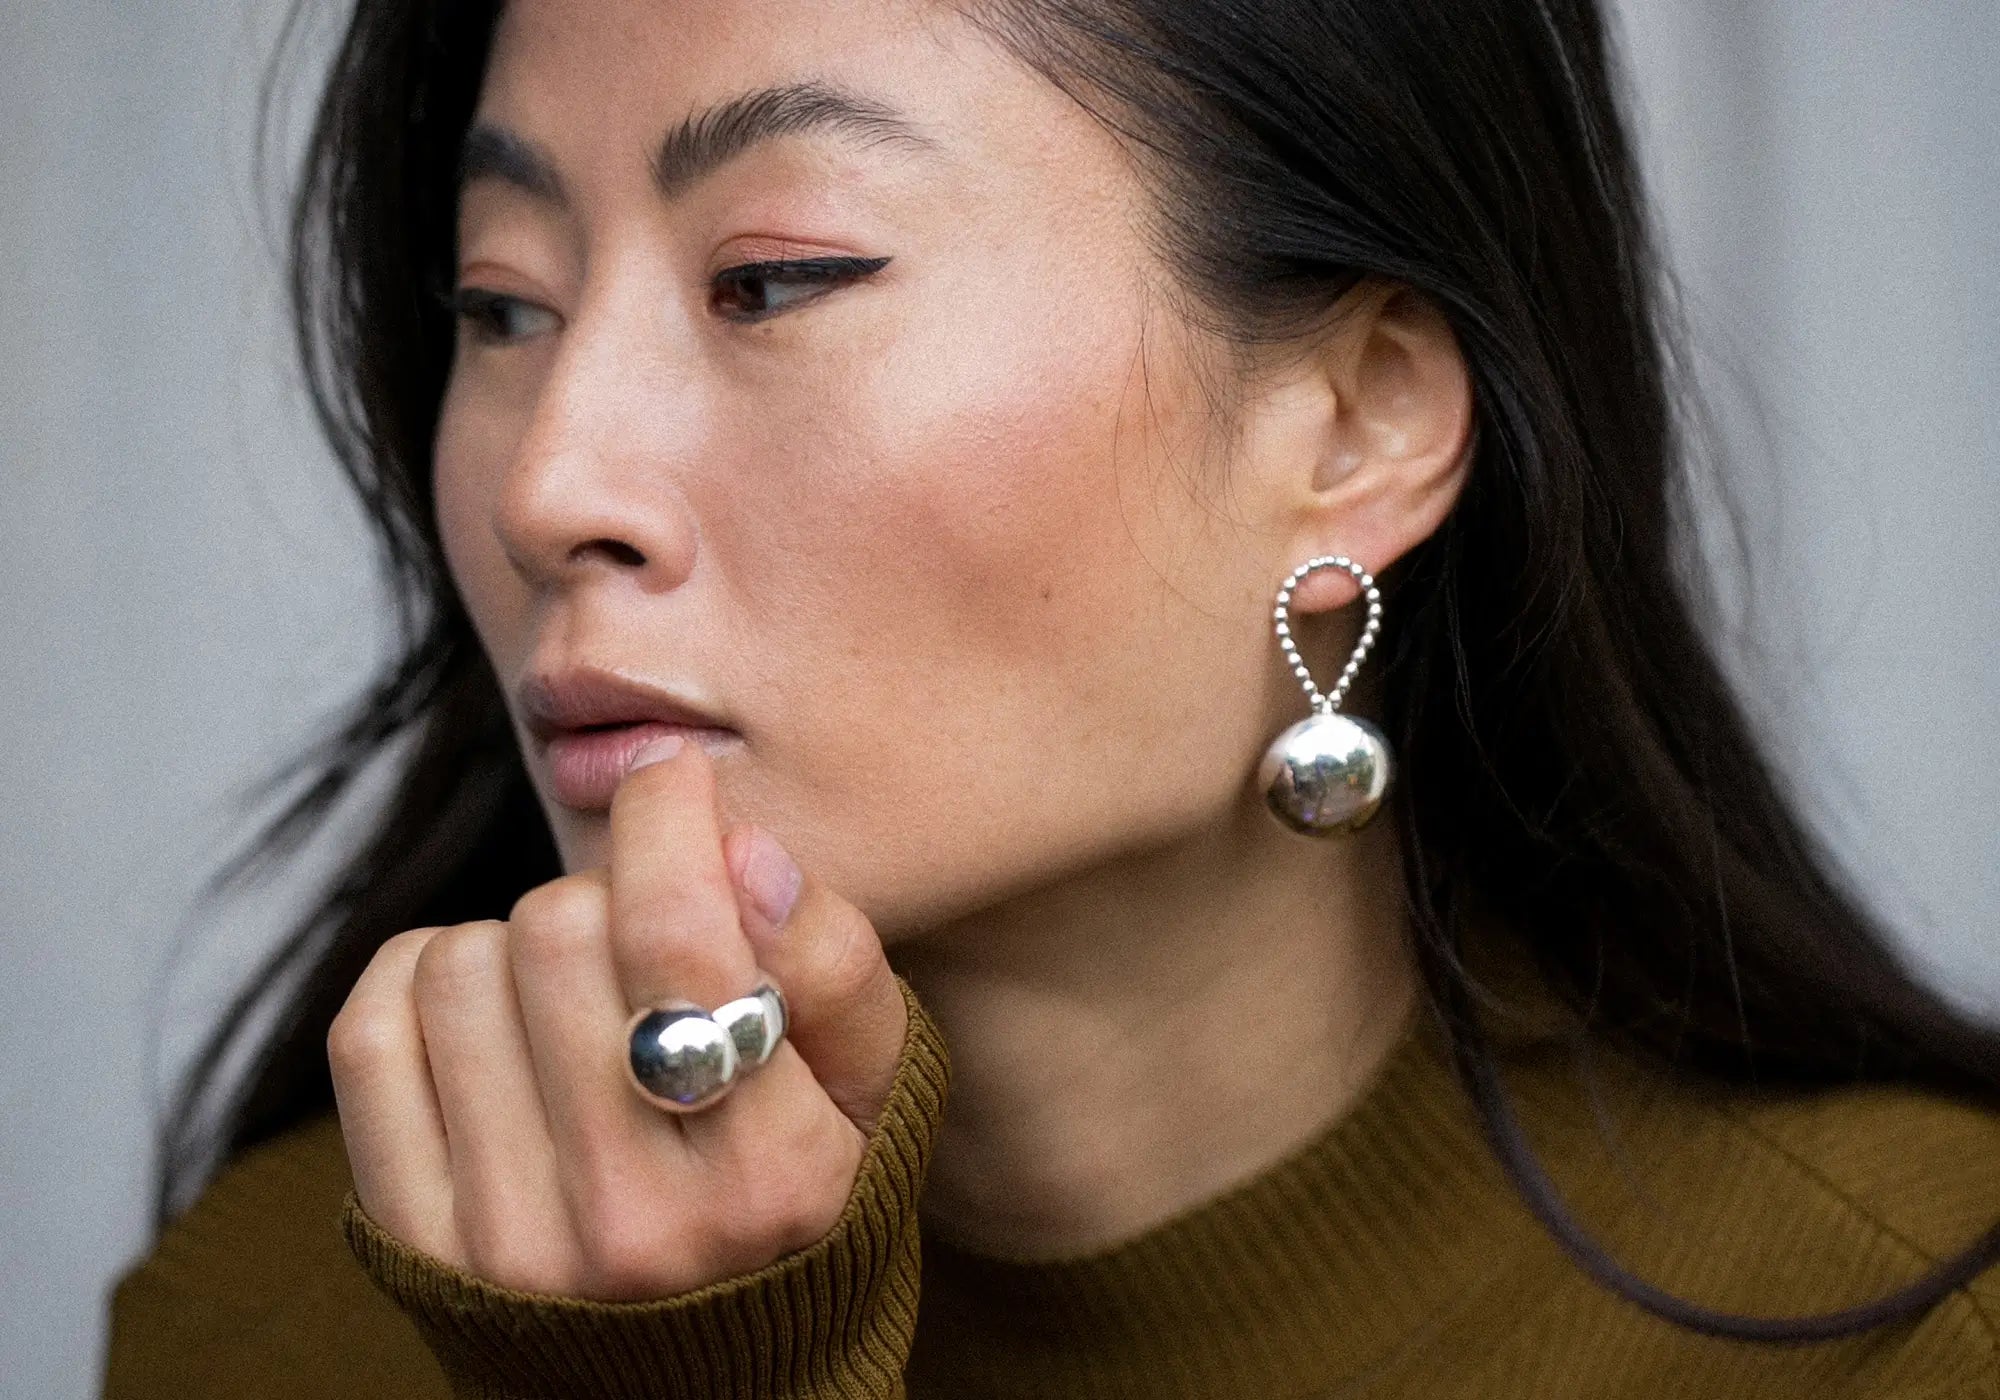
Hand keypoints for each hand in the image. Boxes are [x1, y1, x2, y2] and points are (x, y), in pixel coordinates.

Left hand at [327, 735, 909, 1299]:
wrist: (691, 1383)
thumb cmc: (796, 1203)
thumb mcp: (870, 1093)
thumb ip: (831, 963)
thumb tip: (739, 845)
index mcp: (773, 1174)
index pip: (682, 932)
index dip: (667, 816)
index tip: (672, 780)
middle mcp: (637, 1222)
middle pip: (562, 926)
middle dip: (605, 891)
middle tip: (639, 937)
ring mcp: (511, 1242)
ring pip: (461, 962)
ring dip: (517, 942)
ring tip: (573, 998)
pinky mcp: (416, 1244)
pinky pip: (372, 1030)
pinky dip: (422, 975)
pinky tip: (485, 1006)